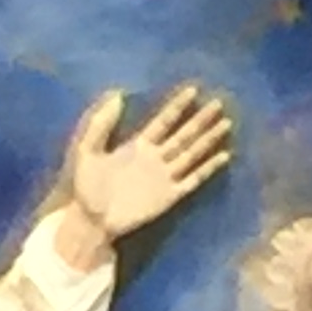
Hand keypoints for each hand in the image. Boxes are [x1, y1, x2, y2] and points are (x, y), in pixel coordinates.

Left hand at [61, 82, 235, 253]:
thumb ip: (100, 124)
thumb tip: (117, 95)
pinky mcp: (170, 196)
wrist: (90, 221)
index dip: (176, 106)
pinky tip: (224, 156)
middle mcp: (155, 158)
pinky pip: (193, 179)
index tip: (192, 89)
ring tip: (226, 123)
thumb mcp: (87, 151)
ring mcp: (164, 177)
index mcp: (137, 146)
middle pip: (183, 134)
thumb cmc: (86, 187)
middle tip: (219, 103)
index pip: (162, 121)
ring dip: (208, 139)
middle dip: (200, 119)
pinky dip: (208, 168)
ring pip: (192, 153)